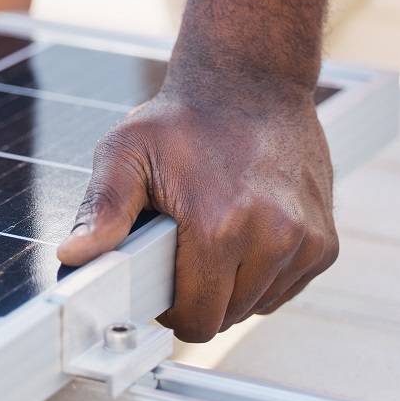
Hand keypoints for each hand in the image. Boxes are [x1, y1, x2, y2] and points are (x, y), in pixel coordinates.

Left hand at [57, 0, 337, 341]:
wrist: (251, 80)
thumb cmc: (184, 118)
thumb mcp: (126, 151)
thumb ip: (101, 208)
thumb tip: (74, 254)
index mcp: (219, 225)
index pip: (196, 319)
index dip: (172, 307)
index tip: (163, 276)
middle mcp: (272, 237)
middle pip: (227, 317)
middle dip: (201, 293)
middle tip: (187, 245)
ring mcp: (306, 240)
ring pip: (259, 306)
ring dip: (236, 284)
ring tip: (218, 232)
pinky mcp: (325, 241)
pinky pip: (288, 287)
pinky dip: (266, 273)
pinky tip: (250, 230)